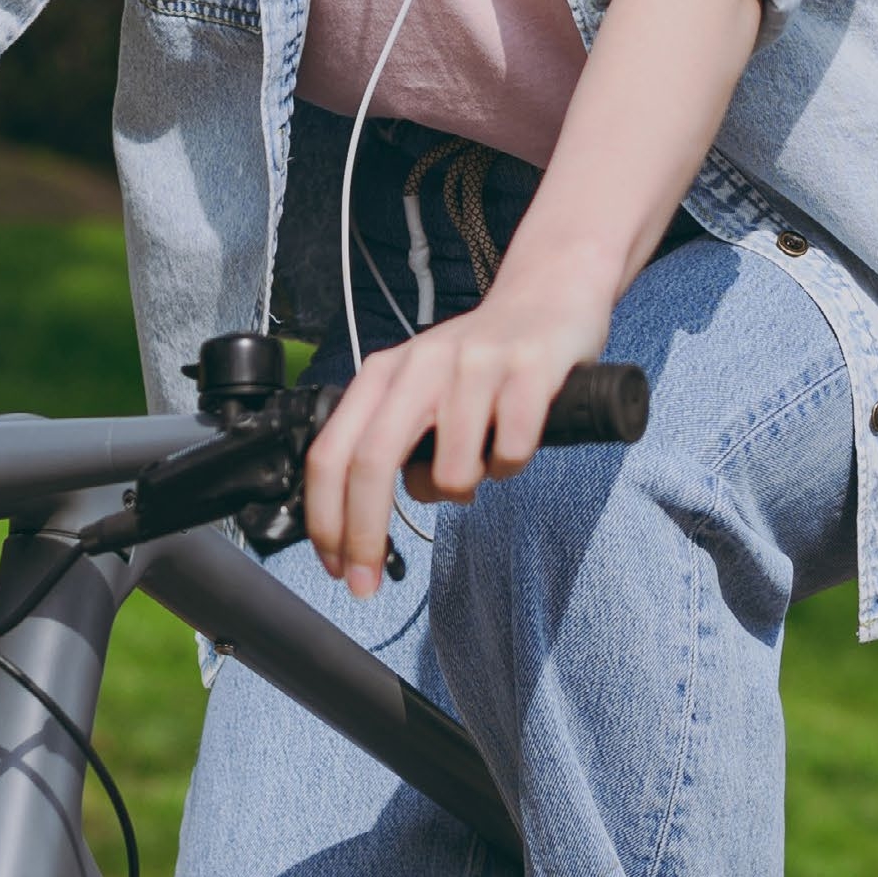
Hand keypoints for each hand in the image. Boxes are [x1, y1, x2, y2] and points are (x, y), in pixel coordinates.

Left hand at [304, 260, 614, 597]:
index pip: (332, 453)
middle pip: (372, 464)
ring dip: (468, 488)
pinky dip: (513, 463)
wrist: (551, 293)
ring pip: (453, 472)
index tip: (336, 568)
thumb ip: (390, 441)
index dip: (326, 521)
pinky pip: (512, 452)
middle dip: (365, 537)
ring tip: (484, 460)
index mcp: (384, 372)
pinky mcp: (528, 369)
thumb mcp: (421, 389)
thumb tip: (364, 518)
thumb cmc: (483, 358)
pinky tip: (519, 436)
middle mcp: (421, 363)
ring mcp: (475, 364)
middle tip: (368, 583)